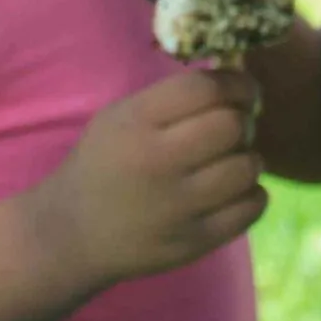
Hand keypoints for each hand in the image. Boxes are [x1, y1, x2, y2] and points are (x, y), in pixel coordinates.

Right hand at [31, 68, 266, 289]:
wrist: (70, 234)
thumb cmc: (104, 163)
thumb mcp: (122, 116)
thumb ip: (175, 96)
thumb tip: (239, 77)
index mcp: (136, 122)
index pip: (205, 88)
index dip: (237, 84)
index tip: (243, 92)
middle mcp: (157, 163)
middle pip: (232, 126)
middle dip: (243, 121)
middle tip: (235, 128)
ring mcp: (176, 208)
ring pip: (247, 168)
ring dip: (248, 159)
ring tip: (230, 162)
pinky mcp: (192, 243)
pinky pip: (250, 209)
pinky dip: (251, 195)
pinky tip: (231, 192)